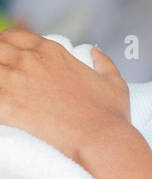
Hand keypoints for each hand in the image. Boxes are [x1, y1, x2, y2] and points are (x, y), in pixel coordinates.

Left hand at [0, 29, 129, 160]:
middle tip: (5, 82)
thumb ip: (104, 62)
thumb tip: (95, 51)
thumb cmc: (109, 116)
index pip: (13, 37)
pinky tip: (2, 114)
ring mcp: (15, 81)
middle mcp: (30, 61)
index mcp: (51, 52)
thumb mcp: (114, 83)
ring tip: (4, 99)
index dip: (6, 47)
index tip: (7, 61)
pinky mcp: (6, 105)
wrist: (101, 141)